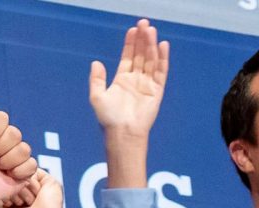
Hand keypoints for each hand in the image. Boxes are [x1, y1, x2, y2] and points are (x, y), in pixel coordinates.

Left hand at [89, 19, 168, 138]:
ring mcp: (147, 84)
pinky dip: (162, 58)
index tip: (132, 30)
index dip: (130, 44)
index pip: (128, 57)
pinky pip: (161, 71)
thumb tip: (95, 62)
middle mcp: (135, 80)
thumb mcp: (97, 97)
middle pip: (140, 55)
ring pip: (150, 60)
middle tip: (144, 23)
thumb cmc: (108, 118)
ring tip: (151, 30)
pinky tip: (163, 45)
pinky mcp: (157, 90)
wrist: (122, 133)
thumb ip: (96, 79)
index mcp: (122, 80)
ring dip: (151, 45)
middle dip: (142, 40)